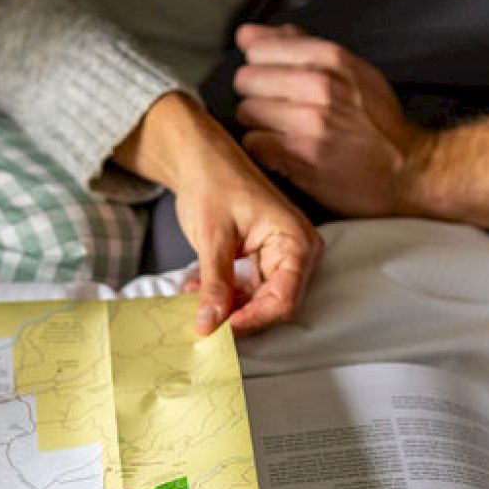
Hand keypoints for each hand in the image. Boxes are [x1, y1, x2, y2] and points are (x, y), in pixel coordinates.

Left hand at [115, 91, 322, 335]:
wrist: (199, 157)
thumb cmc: (213, 182)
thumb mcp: (212, 237)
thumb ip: (214, 284)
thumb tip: (210, 325)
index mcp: (296, 242)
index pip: (284, 300)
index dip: (252, 320)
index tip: (219, 330)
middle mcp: (297, 254)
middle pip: (273, 306)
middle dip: (237, 316)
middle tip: (201, 322)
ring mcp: (280, 259)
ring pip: (257, 302)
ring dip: (225, 307)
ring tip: (191, 298)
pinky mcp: (261, 262)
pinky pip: (246, 291)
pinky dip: (222, 296)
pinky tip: (195, 290)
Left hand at [231, 24, 433, 217]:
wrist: (410, 169)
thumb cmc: (378, 123)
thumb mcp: (353, 71)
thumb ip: (301, 47)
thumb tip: (249, 34)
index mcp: (333, 59)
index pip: (260, 48)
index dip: (259, 66)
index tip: (270, 80)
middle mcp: (321, 86)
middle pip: (247, 80)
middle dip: (255, 95)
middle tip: (275, 109)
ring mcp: (311, 122)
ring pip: (247, 112)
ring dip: (258, 124)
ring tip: (281, 131)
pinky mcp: (301, 157)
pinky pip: (253, 144)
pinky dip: (262, 150)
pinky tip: (280, 151)